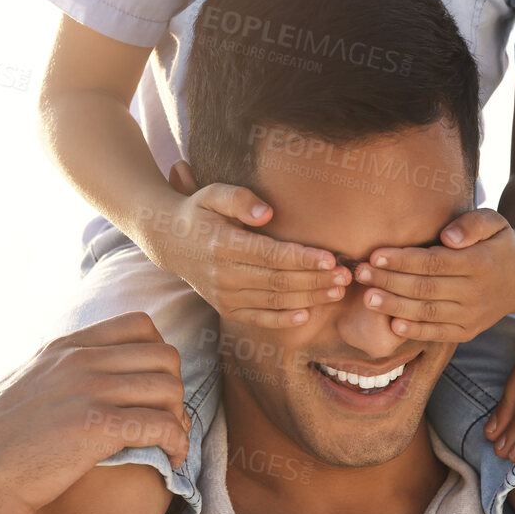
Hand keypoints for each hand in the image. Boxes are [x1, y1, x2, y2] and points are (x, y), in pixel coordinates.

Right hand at [0, 312, 193, 513]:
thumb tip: (57, 363)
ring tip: (174, 442)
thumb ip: (48, 371)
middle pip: (164, 355)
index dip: (158, 354)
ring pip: (169, 387)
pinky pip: (163, 424)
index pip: (139, 324)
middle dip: (175, 387)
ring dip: (180, 416)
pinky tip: (173, 460)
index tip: (154, 386)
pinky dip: (177, 443)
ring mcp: (90, 390)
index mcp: (65, 347)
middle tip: (169, 418)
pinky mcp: (98, 427)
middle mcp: (81, 360)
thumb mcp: (18, 386)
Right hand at [140, 161, 350, 327]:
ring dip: (309, 298)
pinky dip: (283, 319)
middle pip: (278, 282)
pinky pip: (259, 318)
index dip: (303, 258)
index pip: (271, 256)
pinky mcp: (226, 309)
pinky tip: (308, 314)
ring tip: (337, 291)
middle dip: (316, 280)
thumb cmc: (198, 211)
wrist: (168, 240)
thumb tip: (266, 213)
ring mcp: (223, 296)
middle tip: (347, 275)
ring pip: (274, 302)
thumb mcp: (212, 193)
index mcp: (223, 245)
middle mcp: (223, 275)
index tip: (331, 257)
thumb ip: (239, 198)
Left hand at [350, 208, 514, 341]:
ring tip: (367, 298)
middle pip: (425, 288)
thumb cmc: (499, 241)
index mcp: (481, 263)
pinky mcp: (469, 331)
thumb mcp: (495, 221)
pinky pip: (439, 333)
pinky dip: (416, 331)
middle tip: (360, 274)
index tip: (375, 254)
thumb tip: (448, 237)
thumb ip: (472, 224)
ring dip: (395, 306)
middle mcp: (477, 292)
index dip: (402, 260)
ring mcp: (473, 315)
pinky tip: (392, 324)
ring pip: (428, 312)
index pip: (434, 262)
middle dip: (389, 281)